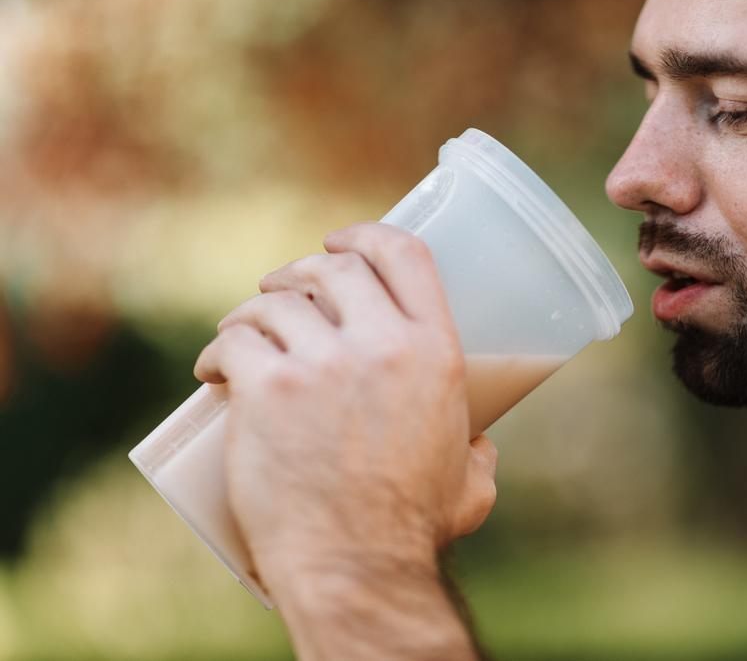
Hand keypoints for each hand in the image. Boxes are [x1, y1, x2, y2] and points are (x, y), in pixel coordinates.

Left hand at [194, 223, 497, 592]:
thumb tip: (480, 446)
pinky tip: (213, 370)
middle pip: (334, 268)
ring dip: (253, 312)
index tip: (339, 240)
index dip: (366, 234)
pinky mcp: (268, 390)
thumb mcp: (473, 481)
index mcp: (436, 352)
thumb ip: (481, 454)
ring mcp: (322, 364)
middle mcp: (383, 345)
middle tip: (282, 294)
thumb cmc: (414, 528)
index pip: (404, 254)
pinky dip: (219, 351)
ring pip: (276, 303)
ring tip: (242, 334)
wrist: (357, 563)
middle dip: (301, 271)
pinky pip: (234, 342)